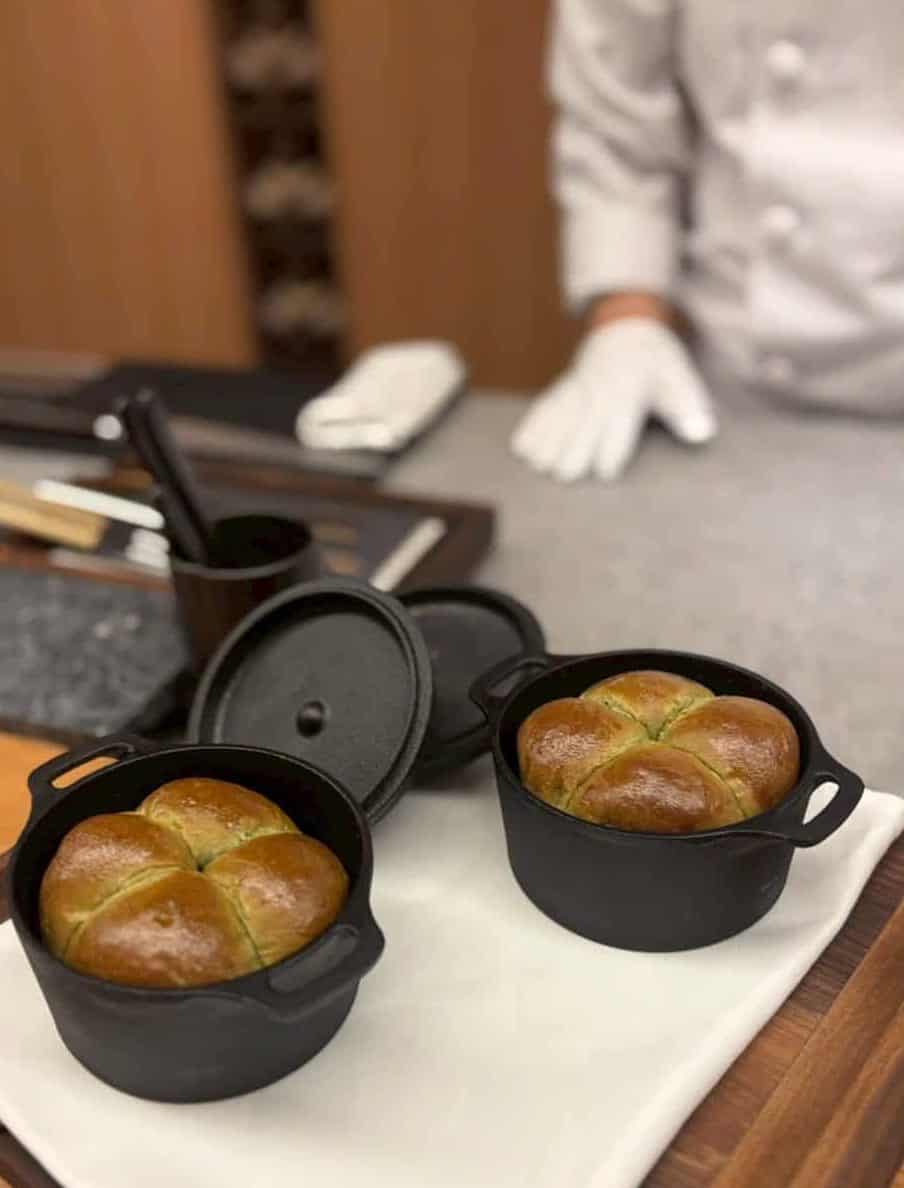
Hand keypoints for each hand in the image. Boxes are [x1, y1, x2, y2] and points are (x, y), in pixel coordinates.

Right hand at [511, 317, 716, 481]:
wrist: (625, 326)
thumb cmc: (657, 362)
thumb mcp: (680, 378)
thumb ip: (689, 408)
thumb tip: (702, 433)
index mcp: (630, 390)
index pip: (618, 424)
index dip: (611, 449)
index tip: (604, 473)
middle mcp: (599, 390)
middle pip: (583, 425)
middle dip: (572, 450)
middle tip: (564, 476)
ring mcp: (577, 389)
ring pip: (559, 416)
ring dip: (546, 440)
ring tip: (536, 464)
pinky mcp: (562, 389)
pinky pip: (544, 407)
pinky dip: (532, 426)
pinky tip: (521, 450)